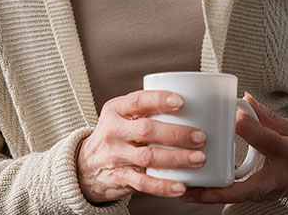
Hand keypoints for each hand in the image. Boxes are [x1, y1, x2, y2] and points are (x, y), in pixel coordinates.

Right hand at [77, 90, 207, 202]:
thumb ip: (146, 111)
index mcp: (115, 110)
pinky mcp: (119, 177)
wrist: (87, 164)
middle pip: (146, 130)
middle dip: (176, 134)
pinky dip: (163, 186)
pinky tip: (181, 186)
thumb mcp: (121, 117)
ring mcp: (115, 155)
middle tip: (200, 137)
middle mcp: (113, 131)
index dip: (159, 100)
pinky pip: (143, 183)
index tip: (181, 102)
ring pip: (148, 156)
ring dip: (176, 158)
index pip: (137, 101)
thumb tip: (193, 107)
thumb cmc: (115, 135)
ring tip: (198, 159)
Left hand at [182, 93, 287, 203]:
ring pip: (239, 197)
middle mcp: (281, 177)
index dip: (249, 128)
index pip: (267, 141)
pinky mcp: (263, 196)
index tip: (231, 116)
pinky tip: (193, 190)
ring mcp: (272, 192)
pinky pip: (238, 197)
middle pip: (248, 187)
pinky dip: (216, 194)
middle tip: (192, 185)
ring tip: (183, 190)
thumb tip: (243, 97)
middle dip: (219, 190)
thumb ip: (265, 115)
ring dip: (211, 196)